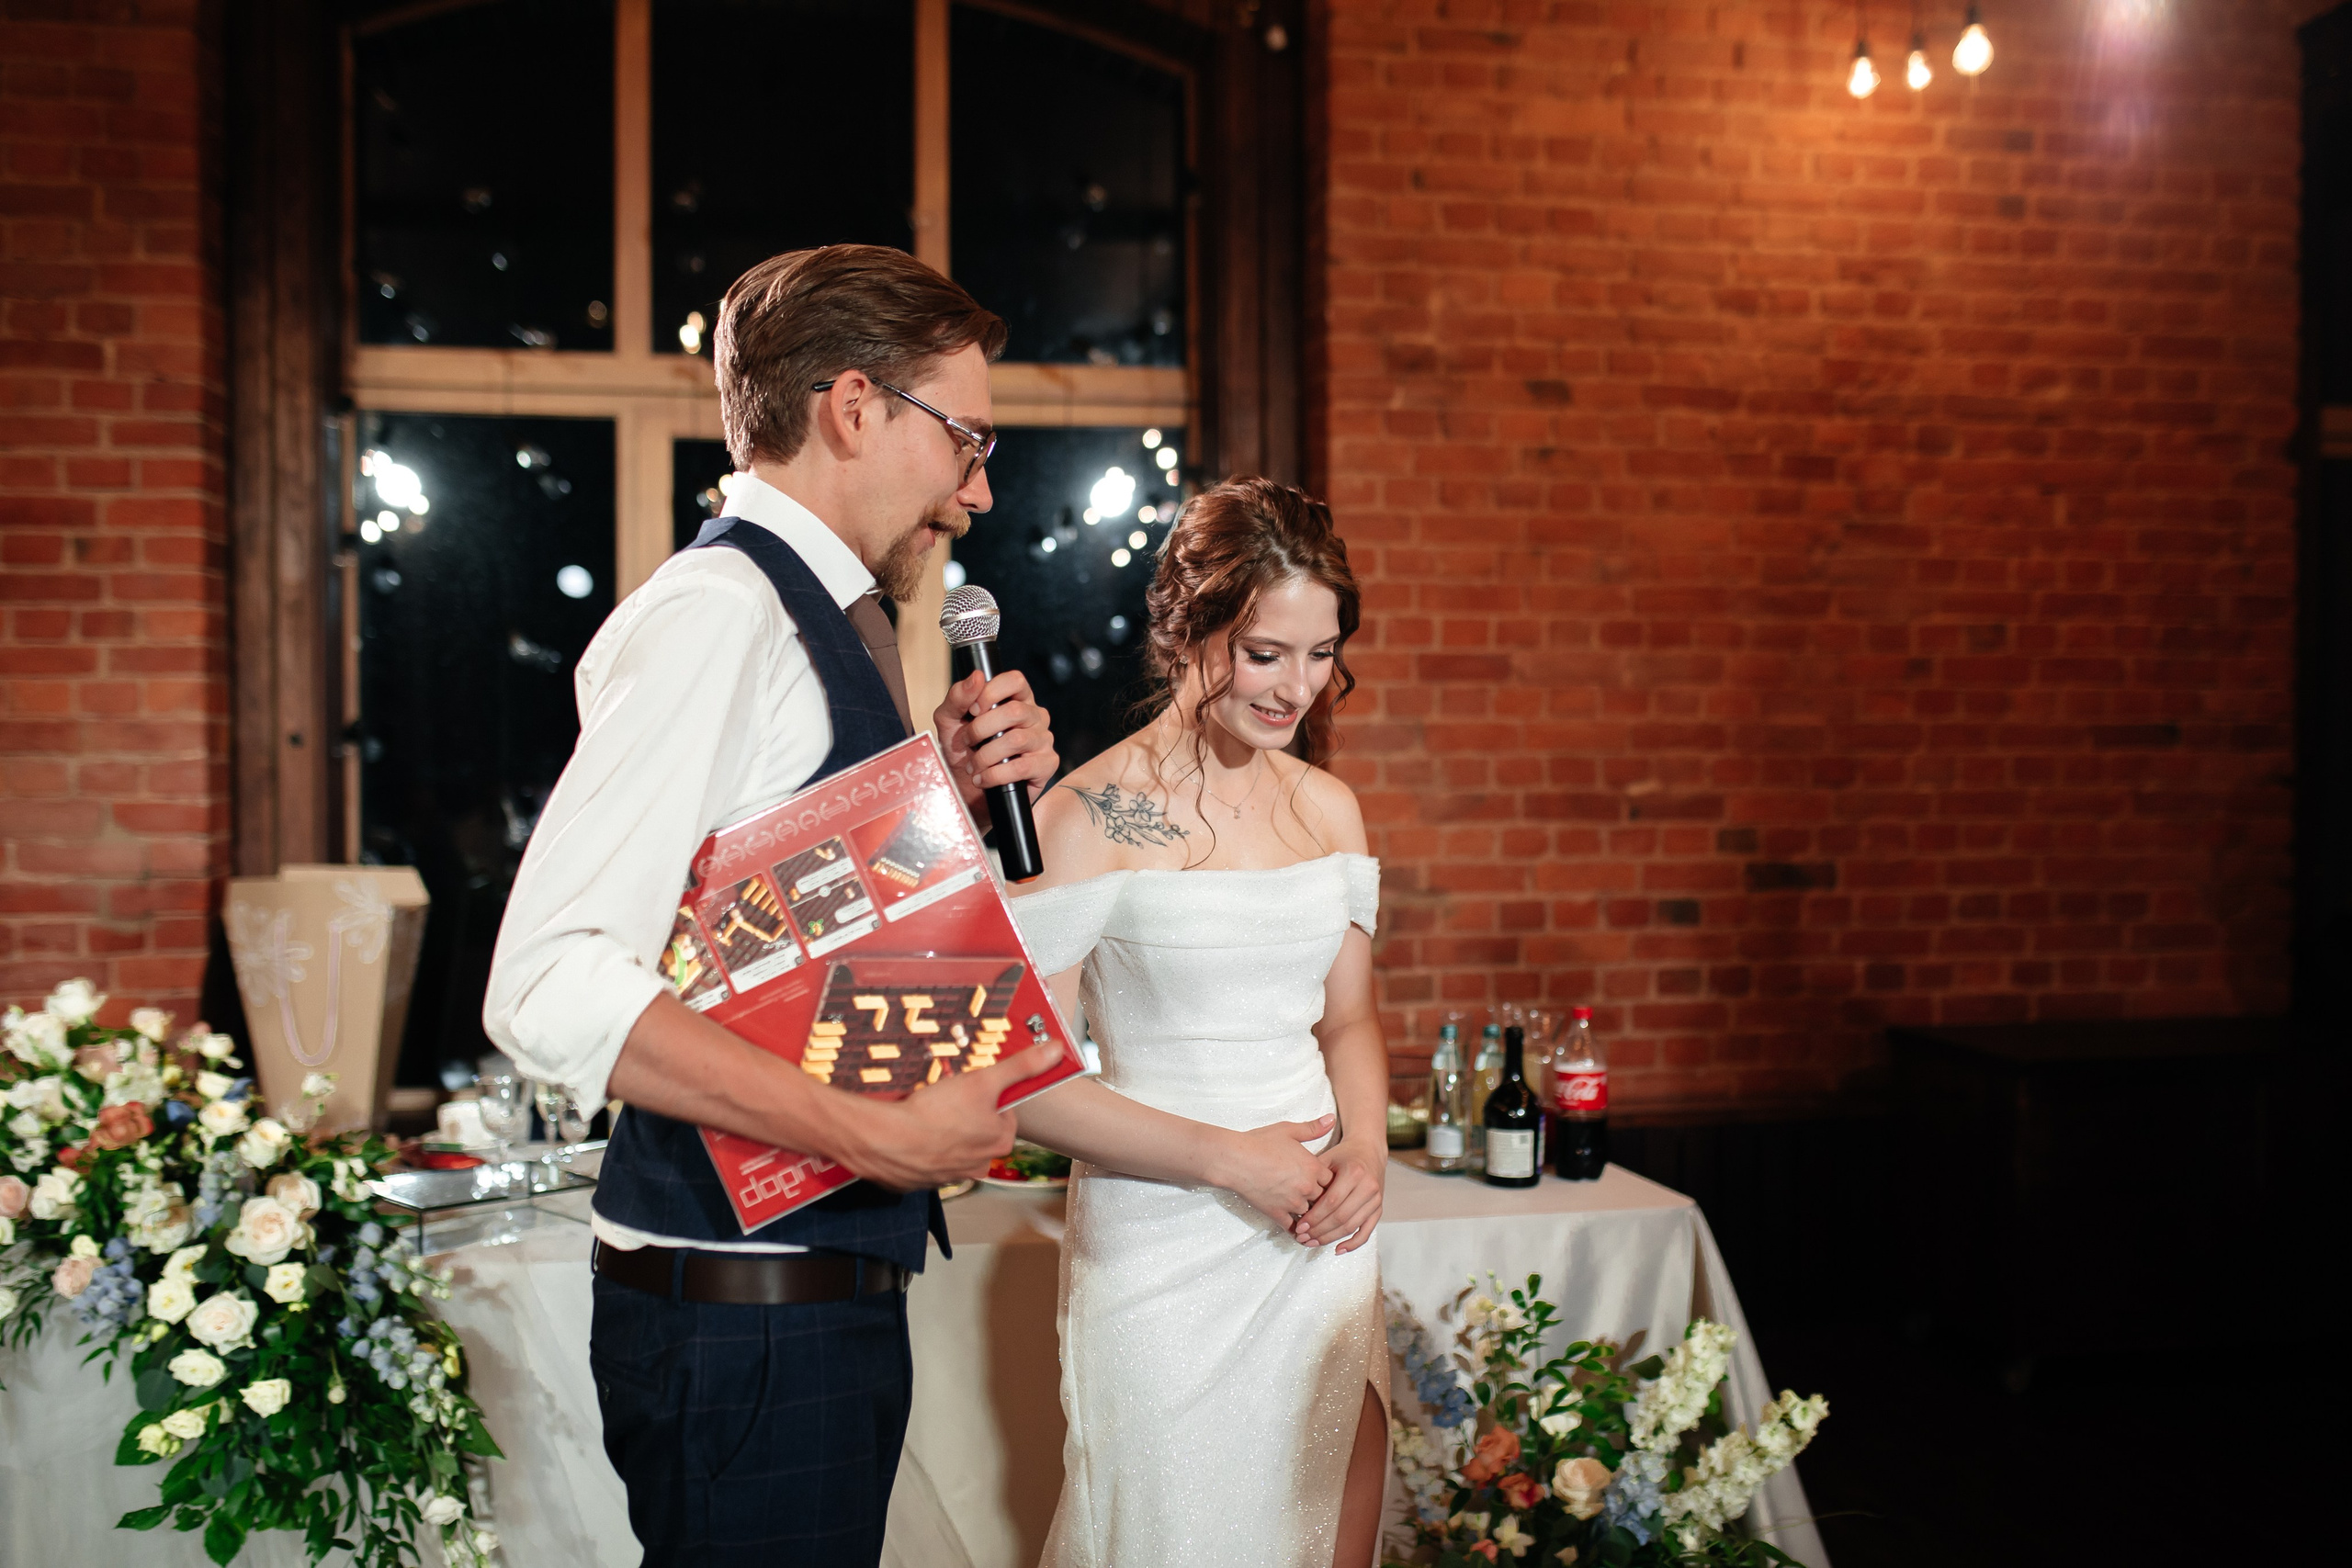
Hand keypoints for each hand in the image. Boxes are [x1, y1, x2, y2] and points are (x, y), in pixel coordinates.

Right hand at [841, 1041, 1064, 1189]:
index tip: (967, 1089)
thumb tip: (1056, 1051)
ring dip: (941, 1130)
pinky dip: (920, 1145)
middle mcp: (980, 1164)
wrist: (886, 1142)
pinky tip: (910, 1131)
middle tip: (943, 1098)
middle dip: (962, 1112)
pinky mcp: (923, 1180)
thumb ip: (1021, 1066)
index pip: (1002, 1113)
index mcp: (1000, 1142)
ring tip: (923, 1113)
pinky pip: (927, 1158)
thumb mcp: (983, 1080)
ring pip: (952, 1144)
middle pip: (978, 1129)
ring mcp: (951, 1175)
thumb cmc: (936, 1113)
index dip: (985, 1096)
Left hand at [934, 669, 1056, 808]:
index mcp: (1016, 698)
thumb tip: (977, 677)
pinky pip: (1024, 766)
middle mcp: (1034, 716)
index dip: (991, 692)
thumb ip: (958, 697)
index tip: (972, 710)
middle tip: (967, 742)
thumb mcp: (950, 721)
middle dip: (982, 729)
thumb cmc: (963, 752)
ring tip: (973, 766)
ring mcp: (1043, 740)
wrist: (967, 791)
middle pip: (1015, 711)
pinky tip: (984, 779)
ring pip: (1018, 740)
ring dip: (986, 756)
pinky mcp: (1046, 765)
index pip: (1015, 680)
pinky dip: (996, 775)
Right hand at [1210, 1115, 1336, 1234]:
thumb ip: (1312, 1128)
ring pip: (1311, 1215)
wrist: (1235, 1159)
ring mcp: (1292, 1202)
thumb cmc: (1259, 1142)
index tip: (1327, 1182)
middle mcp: (1306, 1187)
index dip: (1330, 1182)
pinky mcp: (1277, 1213)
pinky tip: (1298, 1231)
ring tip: (1313, 1217)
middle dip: (1323, 1199)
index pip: (1333, 1180)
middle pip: (1325, 1199)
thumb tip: (1332, 1119)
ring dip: (1311, 1215)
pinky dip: (1297, 1230)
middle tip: (1322, 1201)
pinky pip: (1293, 1228)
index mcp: (1312, 1167)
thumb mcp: (1288, 1130)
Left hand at [1292, 1136, 1384, 1253]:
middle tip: (1303, 1237)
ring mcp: (1375, 1199)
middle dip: (1319, 1230)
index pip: (1332, 1202)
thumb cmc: (1343, 1155)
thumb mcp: (1327, 1158)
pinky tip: (1338, 1249)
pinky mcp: (1378, 1209)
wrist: (1368, 1151)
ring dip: (1330, 1238)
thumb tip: (1295, 1199)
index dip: (1315, 1217)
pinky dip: (1353, 1243)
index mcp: (1354, 1172)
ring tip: (1312, 1242)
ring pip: (1351, 1226)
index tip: (1300, 1225)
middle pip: (1341, 1216)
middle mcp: (1368, 1187)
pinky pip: (1366, 1231)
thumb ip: (1314, 1177)